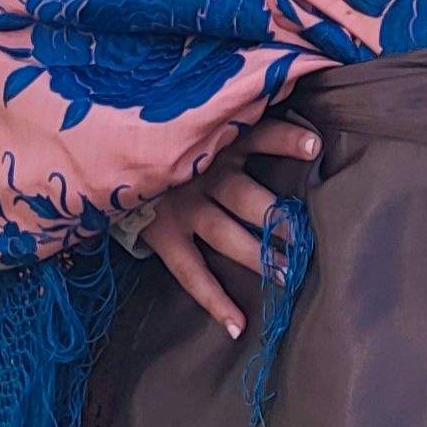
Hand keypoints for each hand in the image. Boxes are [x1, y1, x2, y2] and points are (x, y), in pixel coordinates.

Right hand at [131, 119, 319, 339]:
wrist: (112, 152)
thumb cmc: (172, 135)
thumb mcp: (202, 118)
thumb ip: (236, 118)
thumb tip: (284, 100)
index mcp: (218, 141)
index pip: (258, 135)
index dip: (286, 141)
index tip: (315, 148)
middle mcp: (203, 174)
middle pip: (247, 198)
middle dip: (278, 219)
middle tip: (307, 237)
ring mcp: (183, 208)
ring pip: (226, 236)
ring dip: (258, 257)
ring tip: (288, 276)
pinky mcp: (164, 235)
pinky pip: (191, 273)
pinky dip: (214, 300)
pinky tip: (238, 326)